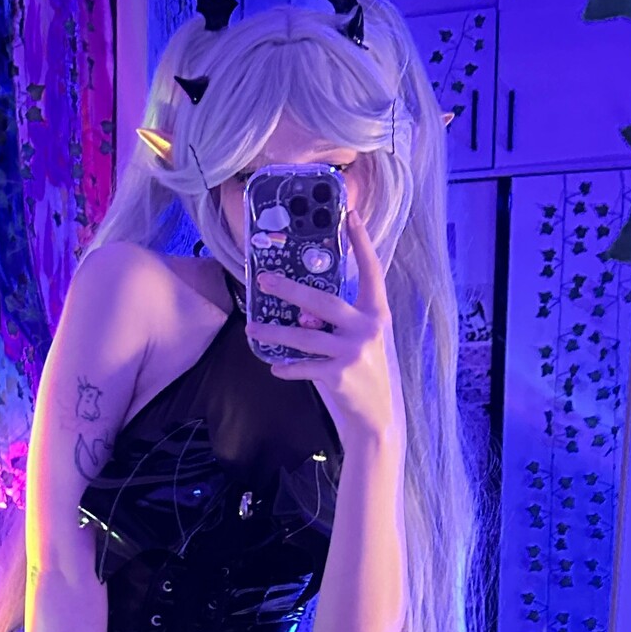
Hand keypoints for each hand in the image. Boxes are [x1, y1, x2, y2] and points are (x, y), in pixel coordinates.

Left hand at [247, 208, 404, 447]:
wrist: (378, 417)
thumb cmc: (365, 372)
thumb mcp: (361, 340)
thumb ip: (337, 322)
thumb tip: (301, 311)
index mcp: (376, 312)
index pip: (371, 270)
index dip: (361, 242)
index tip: (350, 214)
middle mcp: (368, 328)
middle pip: (323, 301)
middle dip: (290, 289)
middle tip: (263, 280)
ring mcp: (354, 351)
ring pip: (304, 336)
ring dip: (275, 332)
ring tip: (253, 327)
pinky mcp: (340, 375)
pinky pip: (303, 366)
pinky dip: (286, 367)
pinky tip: (275, 367)